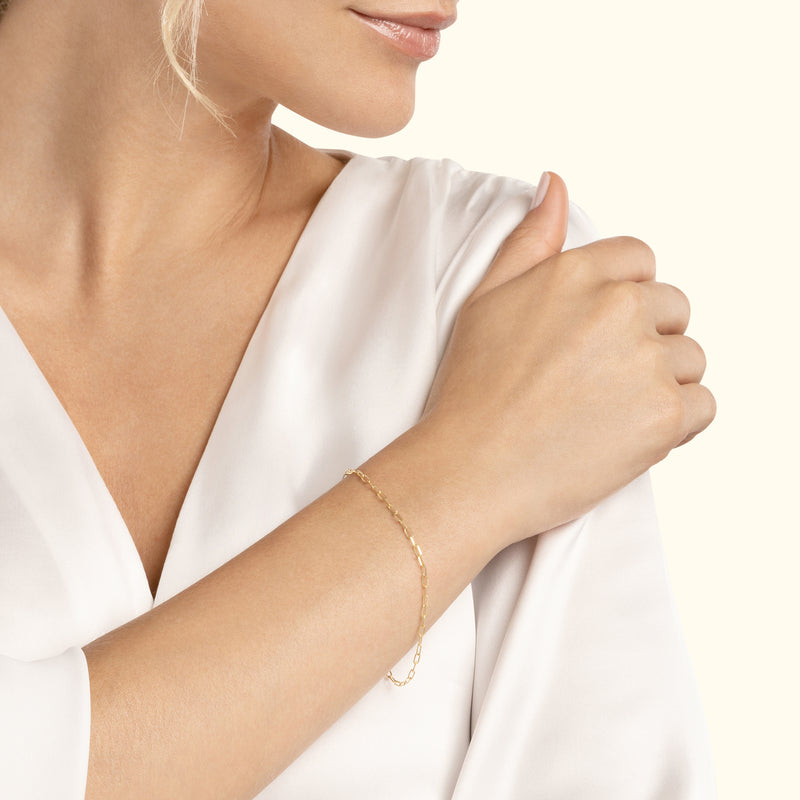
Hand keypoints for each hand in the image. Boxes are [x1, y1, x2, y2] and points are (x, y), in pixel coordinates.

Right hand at [421, 173, 715, 547]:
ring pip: (690, 357)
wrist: (472, 470)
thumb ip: (530, 239)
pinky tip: (629, 431)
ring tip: (609, 409)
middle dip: (646, 338)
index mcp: (578, 275)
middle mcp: (619, 308)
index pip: (641, 260)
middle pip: (673, 307)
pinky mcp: (666, 416)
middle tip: (599, 377)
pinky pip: (703, 405)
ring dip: (662, 380)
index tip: (601, 330)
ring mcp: (646, 362)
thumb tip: (555, 184)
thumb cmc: (472, 393)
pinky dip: (678, 421)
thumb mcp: (485, 300)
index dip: (625, 295)